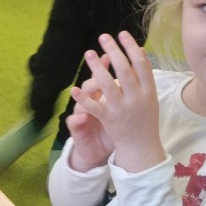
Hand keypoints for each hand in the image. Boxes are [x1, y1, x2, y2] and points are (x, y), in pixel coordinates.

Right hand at [66, 55, 114, 170]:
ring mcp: (82, 112)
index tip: (109, 55)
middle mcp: (90, 101)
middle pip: (91, 83)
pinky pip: (74, 121)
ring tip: (84, 88)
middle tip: (93, 60)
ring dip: (83, 94)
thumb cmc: (111, 125)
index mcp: (101, 94)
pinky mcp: (77, 127)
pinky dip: (78, 118)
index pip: (103, 75)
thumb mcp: (117, 106)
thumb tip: (132, 67)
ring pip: (80, 99)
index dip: (105, 65)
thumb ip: (121, 88)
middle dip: (93, 72)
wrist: (97, 150)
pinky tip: (82, 116)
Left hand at [72, 31, 164, 172]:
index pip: (141, 65)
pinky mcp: (109, 120)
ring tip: (89, 53)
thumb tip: (140, 50)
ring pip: (109, 85)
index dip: (132, 48)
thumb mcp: (150, 96)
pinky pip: (95, 108)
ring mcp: (122, 109)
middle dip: (114, 51)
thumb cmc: (145, 117)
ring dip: (98, 68)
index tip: (122, 34)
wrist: (141, 146)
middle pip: (125, 71)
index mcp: (148, 91)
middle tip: (103, 36)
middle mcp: (137, 98)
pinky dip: (84, 99)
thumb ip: (145, 75)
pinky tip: (74, 89)